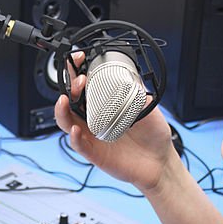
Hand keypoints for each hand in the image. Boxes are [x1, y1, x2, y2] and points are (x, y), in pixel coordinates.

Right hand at [54, 53, 178, 193]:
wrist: (160, 163)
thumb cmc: (152, 136)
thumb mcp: (148, 108)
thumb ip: (138, 94)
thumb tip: (131, 77)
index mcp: (104, 105)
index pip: (85, 86)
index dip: (77, 72)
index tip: (78, 60)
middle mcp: (94, 119)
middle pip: (70, 101)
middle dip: (69, 87)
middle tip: (78, 80)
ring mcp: (93, 136)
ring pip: (67, 122)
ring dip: (62, 111)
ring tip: (64, 101)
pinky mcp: (95, 154)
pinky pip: (79, 145)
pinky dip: (75, 138)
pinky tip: (75, 130)